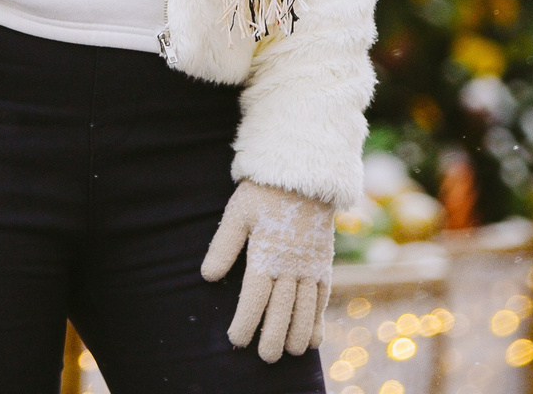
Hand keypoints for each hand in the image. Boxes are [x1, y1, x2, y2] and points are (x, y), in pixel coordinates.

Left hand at [200, 180, 335, 360]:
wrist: (304, 174)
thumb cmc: (263, 194)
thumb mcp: (238, 214)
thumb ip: (223, 246)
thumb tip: (207, 276)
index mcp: (265, 253)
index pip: (254, 297)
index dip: (245, 321)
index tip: (236, 340)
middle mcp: (290, 264)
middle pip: (281, 308)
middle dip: (272, 336)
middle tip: (265, 358)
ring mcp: (310, 264)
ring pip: (305, 307)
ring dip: (297, 333)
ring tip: (289, 354)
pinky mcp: (324, 262)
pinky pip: (322, 296)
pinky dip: (318, 319)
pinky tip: (313, 339)